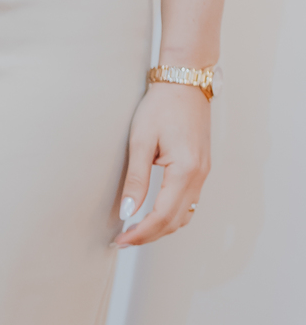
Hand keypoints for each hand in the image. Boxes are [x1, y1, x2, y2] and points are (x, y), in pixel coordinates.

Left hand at [116, 81, 210, 247]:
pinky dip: (171, 216)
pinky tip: (151, 216)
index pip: (162, 215)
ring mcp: (203, 172)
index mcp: (185, 169)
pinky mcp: (201, 169)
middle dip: (149, 236)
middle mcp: (199, 174)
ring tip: (135, 232)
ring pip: (184, 215)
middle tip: (123, 242)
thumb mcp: (141, 141)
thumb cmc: (162, 105)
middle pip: (175, 221)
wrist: (184, 82)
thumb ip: (136, 180)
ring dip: (161, 229)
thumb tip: (127, 212)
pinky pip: (188, 203)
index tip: (121, 241)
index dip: (141, 233)